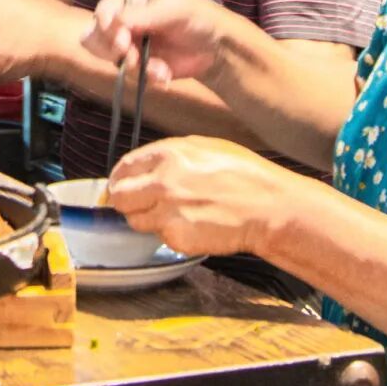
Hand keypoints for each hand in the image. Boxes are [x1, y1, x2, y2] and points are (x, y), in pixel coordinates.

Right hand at [84, 0, 226, 87]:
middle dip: (115, 50)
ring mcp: (132, 43)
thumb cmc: (197, 17)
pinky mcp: (141, 64)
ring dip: (134, 66)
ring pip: (114, 59)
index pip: (104, 11)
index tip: (120, 41)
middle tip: (133, 57)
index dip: (106, 27)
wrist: (216, 48)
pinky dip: (148, 77)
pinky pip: (132, 75)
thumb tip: (114, 21)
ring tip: (157, 69)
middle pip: (98, 36)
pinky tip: (165, 75)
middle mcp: (127, 20)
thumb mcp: (173, 9)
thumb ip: (143, 14)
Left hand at [107, 135, 298, 257]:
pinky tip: (191, 224)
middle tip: (137, 203)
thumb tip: (143, 166)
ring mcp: (168, 212)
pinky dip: (170, 233)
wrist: (267, 208)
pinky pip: (160, 236)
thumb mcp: (203, 147)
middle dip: (126, 201)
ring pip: (136, 220)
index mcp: (167, 154)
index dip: (120, 179)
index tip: (120, 185)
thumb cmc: (242, 175)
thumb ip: (169, 156)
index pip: (124, 168)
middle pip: (120, 197)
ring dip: (148, 218)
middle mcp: (162, 182)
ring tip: (174, 213)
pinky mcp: (177, 237)